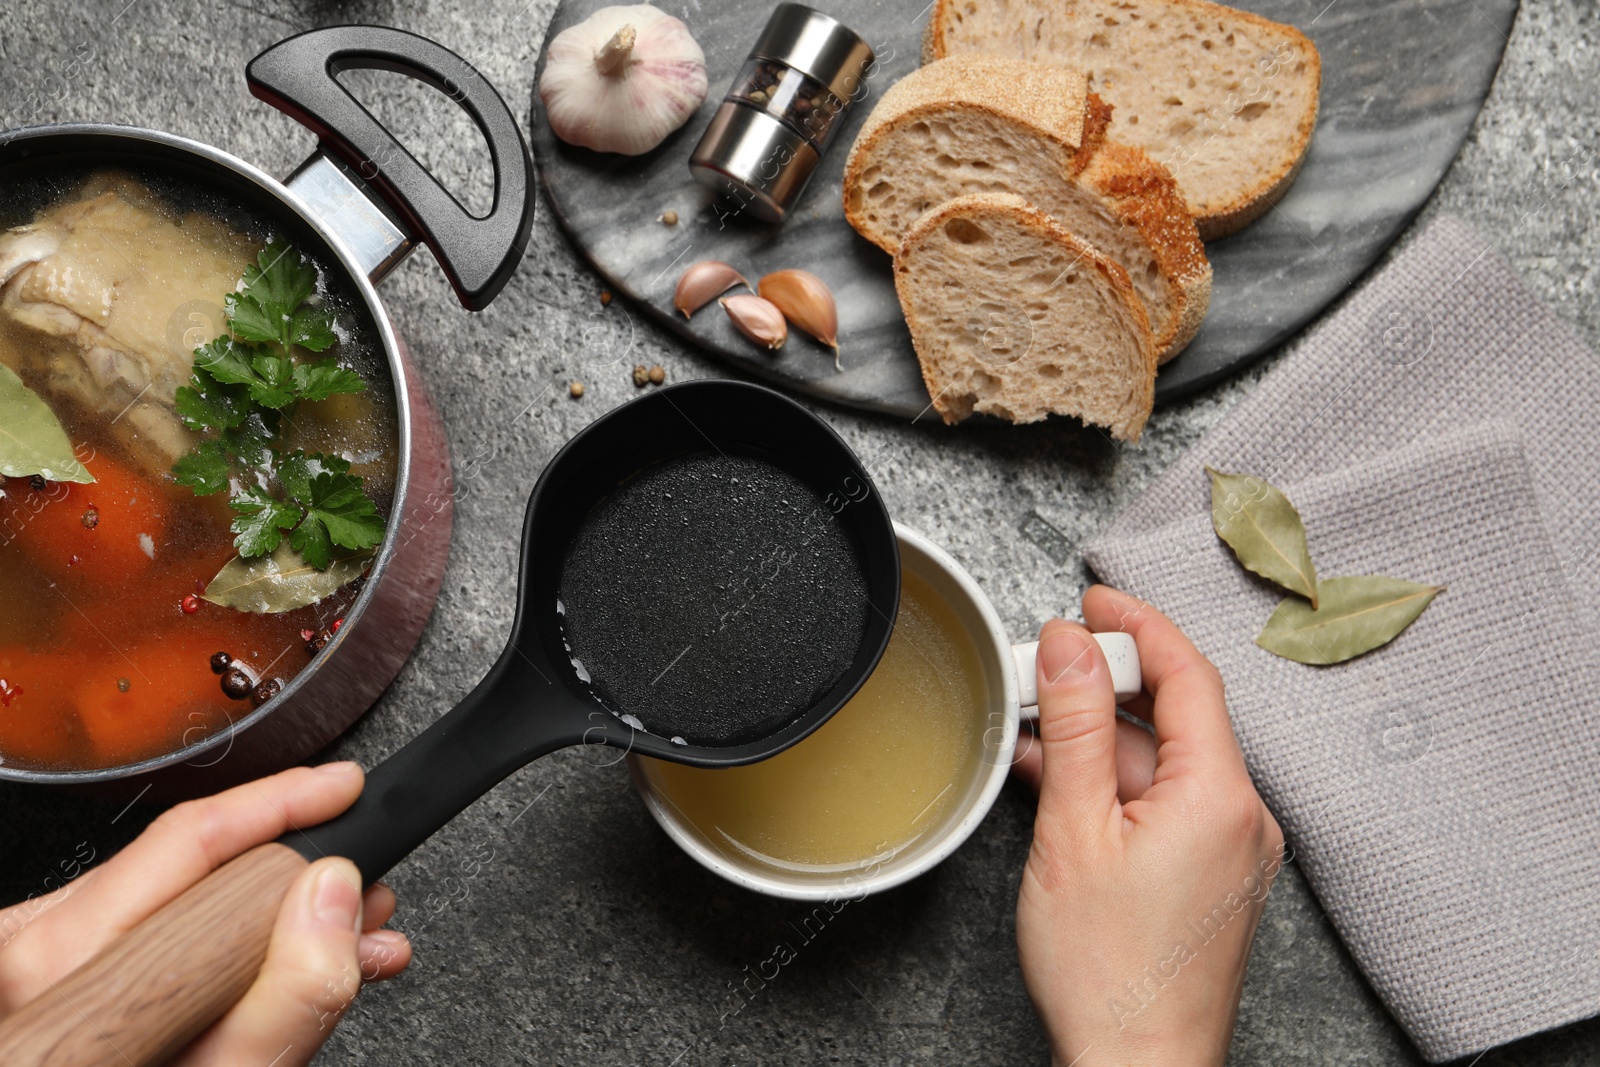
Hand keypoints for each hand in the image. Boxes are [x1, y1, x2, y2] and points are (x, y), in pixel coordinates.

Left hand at [0, 763, 411, 1065]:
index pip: (188, 842)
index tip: (346, 790)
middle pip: (189, 872)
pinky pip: (149, 944)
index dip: (283, 806)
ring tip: (350, 944)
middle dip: (299, 878)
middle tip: (372, 893)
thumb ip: (283, 1003)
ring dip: (274, 923)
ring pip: (178, 911)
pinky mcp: (50, 992)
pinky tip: (284, 973)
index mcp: (51, 966)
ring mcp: (36, 977)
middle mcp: (33, 958)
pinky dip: (227, 953)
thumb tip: (340, 899)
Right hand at [1013, 586, 1285, 1066]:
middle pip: (1176, 716)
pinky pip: (1164, 804)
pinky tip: (1060, 781)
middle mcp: (1240, 817)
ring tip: (1035, 730)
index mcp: (1221, 796)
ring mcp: (1228, 850)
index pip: (1189, 675)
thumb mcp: (1073, 829)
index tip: (1096, 600)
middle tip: (1048, 664)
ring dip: (1100, 739)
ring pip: (1163, 763)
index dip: (1139, 625)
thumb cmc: (1108, 971)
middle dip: (1108, 684)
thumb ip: (1075, 727)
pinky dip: (1113, 784)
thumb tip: (1072, 647)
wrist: (1135, 1065)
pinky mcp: (1208, 877)